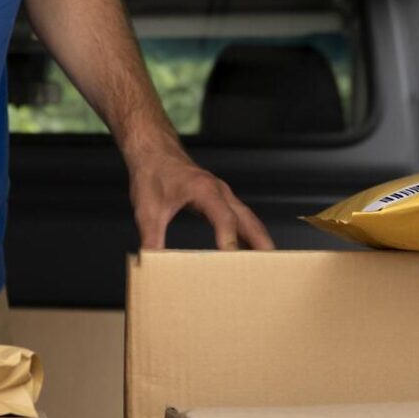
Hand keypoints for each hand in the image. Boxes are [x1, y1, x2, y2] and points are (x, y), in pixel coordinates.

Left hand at [128, 141, 275, 251]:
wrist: (154, 151)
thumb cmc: (152, 174)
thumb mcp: (147, 210)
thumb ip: (151, 238)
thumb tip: (150, 262)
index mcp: (204, 190)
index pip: (224, 218)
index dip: (230, 239)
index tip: (233, 260)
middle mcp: (219, 191)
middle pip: (248, 219)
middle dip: (261, 243)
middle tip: (271, 267)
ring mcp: (222, 194)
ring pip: (248, 219)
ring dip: (258, 239)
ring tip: (267, 264)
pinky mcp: (219, 199)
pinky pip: (240, 218)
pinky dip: (247, 234)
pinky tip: (248, 250)